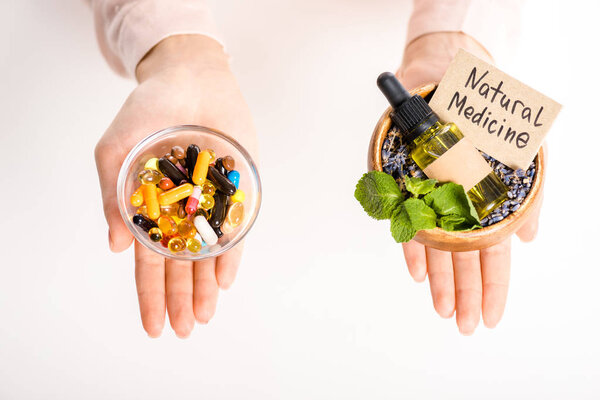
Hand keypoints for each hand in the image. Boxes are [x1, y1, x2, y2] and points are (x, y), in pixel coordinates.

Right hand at [94, 35, 257, 337]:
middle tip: (183, 331)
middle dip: (180, 299)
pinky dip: (230, 253)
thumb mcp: (116, 150)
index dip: (150, 295)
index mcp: (149, 207)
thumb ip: (113, 197)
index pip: (148, 261)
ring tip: (204, 316)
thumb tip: (116, 247)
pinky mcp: (236, 189)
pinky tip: (225, 280)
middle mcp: (181, 210)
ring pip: (207, 254)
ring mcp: (210, 202)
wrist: (190, 77)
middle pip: (179, 266)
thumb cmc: (148, 110)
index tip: (154, 326)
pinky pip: (235, 228)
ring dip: (205, 287)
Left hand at [397, 33, 542, 333]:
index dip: (492, 287)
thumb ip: (527, 198)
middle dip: (466, 294)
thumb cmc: (486, 118)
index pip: (492, 254)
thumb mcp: (522, 154)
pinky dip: (412, 245)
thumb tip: (527, 240)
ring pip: (439, 248)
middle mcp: (460, 205)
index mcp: (488, 203)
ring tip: (444, 311)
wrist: (450, 82)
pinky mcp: (407, 187)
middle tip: (466, 326)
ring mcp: (434, 198)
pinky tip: (415, 272)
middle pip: (465, 259)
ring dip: (440, 281)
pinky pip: (408, 222)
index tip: (491, 316)